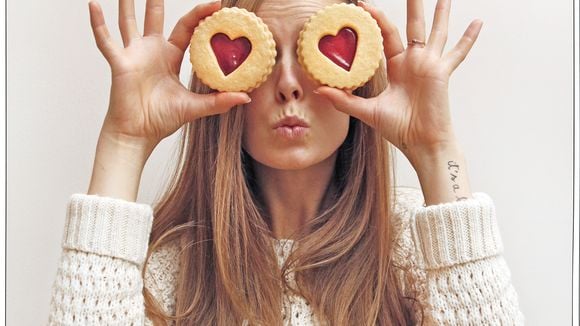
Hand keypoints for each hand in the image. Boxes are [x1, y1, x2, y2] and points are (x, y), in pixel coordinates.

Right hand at [88, 0, 250, 150]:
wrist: (138, 133)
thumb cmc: (161, 120)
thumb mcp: (194, 107)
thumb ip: (218, 101)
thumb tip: (245, 97)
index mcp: (171, 58)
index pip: (186, 29)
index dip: (199, 16)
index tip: (216, 4)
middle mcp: (152, 51)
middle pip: (156, 18)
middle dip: (157, 1)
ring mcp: (134, 55)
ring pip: (129, 22)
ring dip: (127, 4)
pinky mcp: (119, 63)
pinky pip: (106, 40)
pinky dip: (98, 24)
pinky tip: (93, 5)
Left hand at [315, 0, 481, 164]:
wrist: (419, 142)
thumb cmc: (398, 129)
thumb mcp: (367, 111)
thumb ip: (344, 100)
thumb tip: (318, 90)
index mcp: (396, 67)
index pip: (385, 35)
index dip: (376, 19)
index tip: (363, 3)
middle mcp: (413, 62)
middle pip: (412, 26)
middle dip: (412, 6)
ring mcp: (429, 65)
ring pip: (436, 32)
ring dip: (440, 12)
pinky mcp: (442, 71)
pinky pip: (458, 52)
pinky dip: (468, 38)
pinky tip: (478, 22)